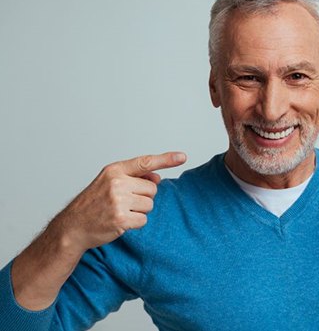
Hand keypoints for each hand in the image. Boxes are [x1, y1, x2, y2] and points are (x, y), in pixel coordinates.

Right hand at [58, 152, 186, 251]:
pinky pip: (143, 219)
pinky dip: (135, 223)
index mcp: (114, 170)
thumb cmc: (94, 203)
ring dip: (139, 211)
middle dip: (143, 197)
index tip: (182, 157)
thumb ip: (134, 177)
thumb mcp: (109, 182)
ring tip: (120, 211)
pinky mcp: (121, 219)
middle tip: (123, 202)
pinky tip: (120, 221)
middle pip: (152, 189)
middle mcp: (117, 183)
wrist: (73, 226)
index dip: (166, 159)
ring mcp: (118, 201)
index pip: (146, 162)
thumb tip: (158, 177)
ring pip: (149, 205)